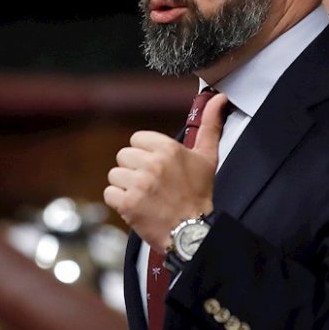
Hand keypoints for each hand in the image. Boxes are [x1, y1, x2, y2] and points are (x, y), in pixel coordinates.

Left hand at [104, 93, 228, 251]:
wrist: (192, 231)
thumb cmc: (199, 194)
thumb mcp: (207, 157)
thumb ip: (210, 125)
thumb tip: (218, 98)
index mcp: (168, 148)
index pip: (137, 139)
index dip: (145, 154)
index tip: (158, 168)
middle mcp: (152, 163)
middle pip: (123, 156)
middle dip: (134, 170)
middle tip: (152, 185)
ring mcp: (139, 184)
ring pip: (115, 175)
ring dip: (126, 187)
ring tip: (144, 196)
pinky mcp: (128, 203)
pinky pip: (109, 193)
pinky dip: (119, 202)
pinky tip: (136, 206)